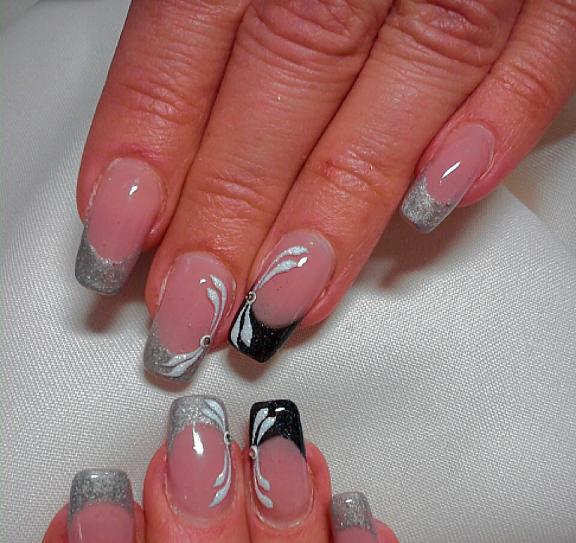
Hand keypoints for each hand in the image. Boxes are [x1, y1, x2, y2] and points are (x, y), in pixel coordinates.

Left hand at [74, 0, 575, 378]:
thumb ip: (214, 31)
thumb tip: (157, 162)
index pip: (191, 31)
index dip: (149, 142)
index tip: (119, 240)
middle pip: (285, 80)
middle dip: (229, 212)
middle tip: (192, 310)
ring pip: (400, 91)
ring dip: (335, 211)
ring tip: (281, 303)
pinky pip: (534, 61)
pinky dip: (492, 130)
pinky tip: (433, 204)